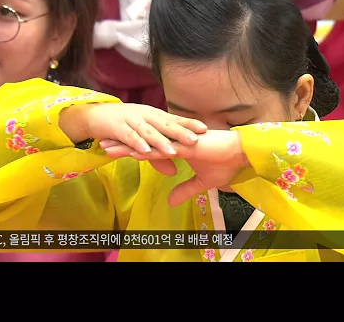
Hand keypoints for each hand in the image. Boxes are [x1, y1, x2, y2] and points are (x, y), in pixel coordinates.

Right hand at [60, 103, 206, 157]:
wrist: (95, 115)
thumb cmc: (124, 127)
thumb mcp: (143, 140)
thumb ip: (158, 156)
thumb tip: (174, 172)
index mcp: (154, 116)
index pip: (175, 120)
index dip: (189, 124)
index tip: (206, 129)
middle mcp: (145, 116)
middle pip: (165, 124)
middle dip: (181, 132)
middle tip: (197, 139)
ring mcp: (131, 120)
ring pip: (149, 131)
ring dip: (160, 141)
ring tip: (173, 151)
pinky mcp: (117, 127)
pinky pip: (129, 136)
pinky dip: (137, 143)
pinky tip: (145, 151)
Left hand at [100, 130, 249, 205]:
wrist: (241, 154)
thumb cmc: (225, 164)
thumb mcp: (202, 183)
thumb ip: (185, 190)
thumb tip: (170, 202)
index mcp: (176, 146)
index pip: (148, 146)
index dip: (131, 146)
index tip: (114, 146)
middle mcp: (173, 142)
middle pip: (141, 141)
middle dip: (121, 142)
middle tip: (101, 141)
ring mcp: (177, 143)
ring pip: (146, 143)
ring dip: (125, 145)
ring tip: (106, 145)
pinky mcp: (184, 147)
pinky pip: (161, 149)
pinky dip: (146, 151)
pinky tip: (131, 152)